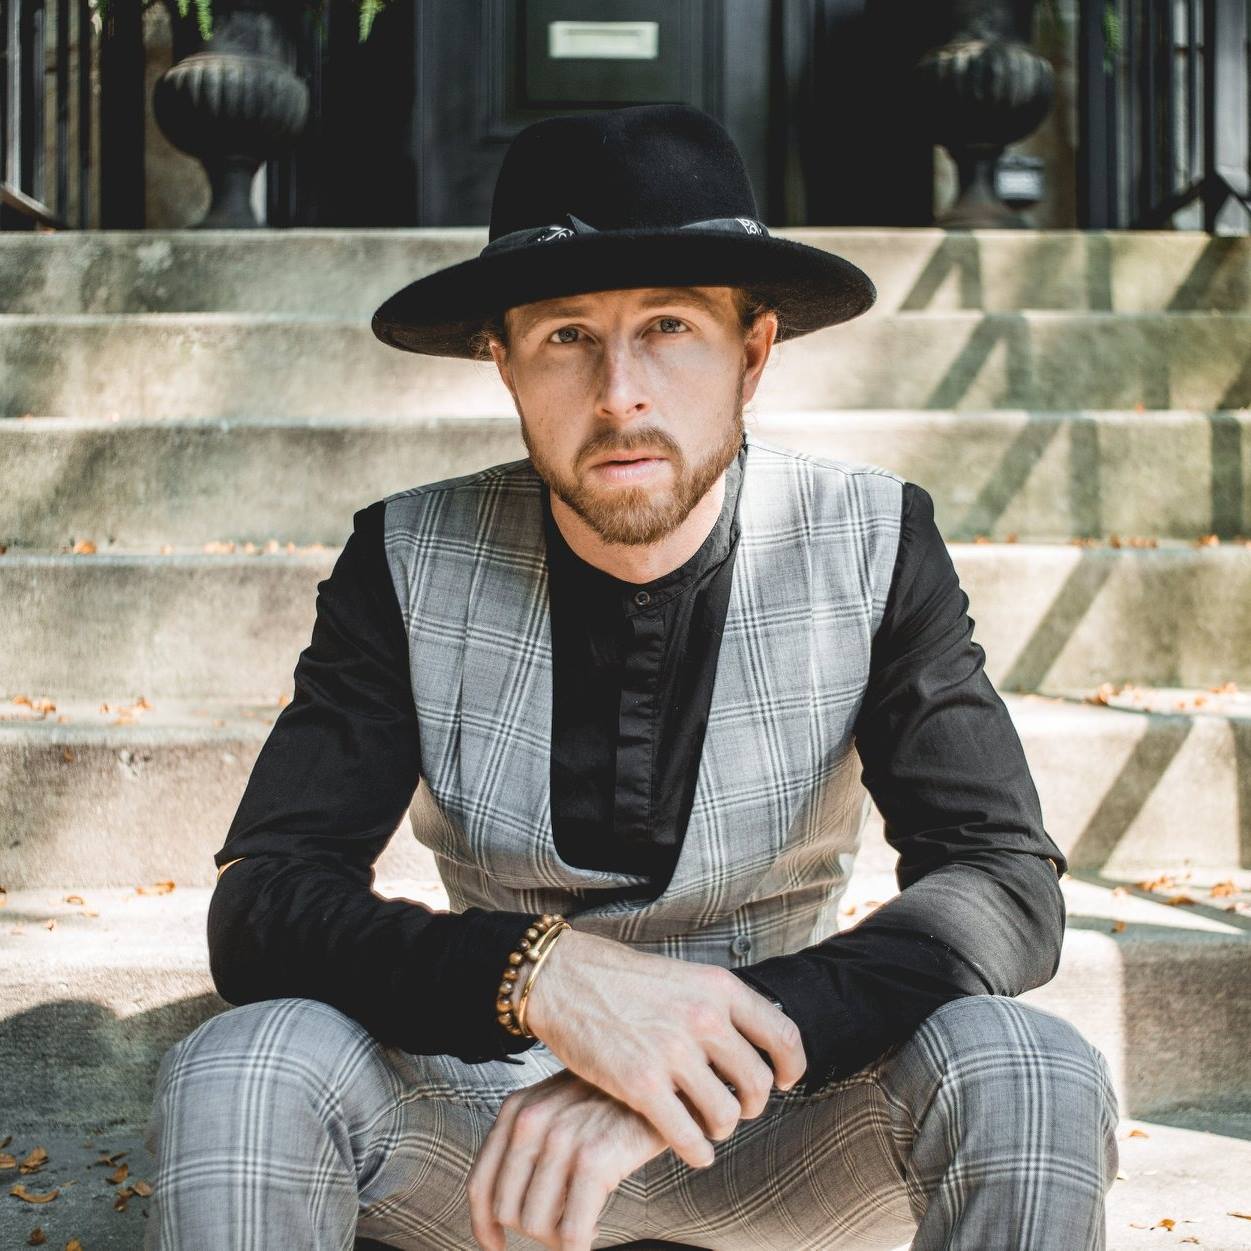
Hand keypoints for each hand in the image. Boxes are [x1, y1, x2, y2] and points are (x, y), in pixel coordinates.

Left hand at [467, 1067, 665, 1250]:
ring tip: (584, 1224)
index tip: (496, 1245)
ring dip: (559, 1238)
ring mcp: (561, 1139)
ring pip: (537, 1225)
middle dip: (534, 1230)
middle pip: (507, 1210)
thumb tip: (509, 1206)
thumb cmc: (612, 1099)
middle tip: (563, 1228)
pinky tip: (596, 1230)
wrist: (661, 1079)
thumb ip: (531, 1142)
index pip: (480, 1183)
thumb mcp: (559, 1106)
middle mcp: (530, 1121)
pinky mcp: (594, 1159)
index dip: (484, 1224)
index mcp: (515, 1110)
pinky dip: (580, 1245)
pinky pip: (572, 1233)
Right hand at [516, 928, 806, 1168]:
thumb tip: (755, 1044)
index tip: (784, 1080)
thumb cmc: (624, 980)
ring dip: (721, 1127)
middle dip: (751, 1104)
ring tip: (708, 1124)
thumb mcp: (684, 977)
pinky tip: (693, 1150)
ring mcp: (672, 1052)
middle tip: (736, 1107)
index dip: (791, 1067)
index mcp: (718, 988)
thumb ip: (719, 1006)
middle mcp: (702, 1018)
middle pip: (757, 1083)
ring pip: (726, 1114)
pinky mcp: (640, 1083)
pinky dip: (696, 1151)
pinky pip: (687, 1135)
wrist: (566, 977)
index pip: (783, 1035)